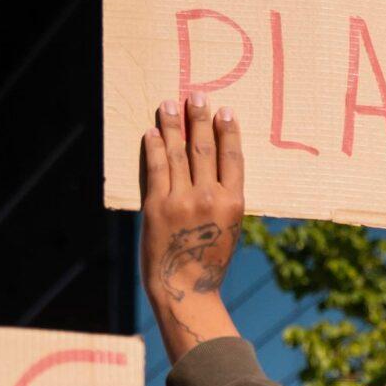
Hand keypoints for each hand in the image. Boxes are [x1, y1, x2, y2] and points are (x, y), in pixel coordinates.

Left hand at [140, 96, 245, 360]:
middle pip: (205, 148)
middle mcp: (210, 198)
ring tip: (170, 104)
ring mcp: (182, 201)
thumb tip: (215, 168)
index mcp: (234, 204)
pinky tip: (152, 132)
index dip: (228, 132)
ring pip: (179, 153)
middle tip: (196, 95)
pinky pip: (157, 169)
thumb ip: (225, 201)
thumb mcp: (230, 230)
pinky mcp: (157, 206)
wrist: (184, 290)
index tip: (225, 112)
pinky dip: (154, 148)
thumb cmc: (209, 263)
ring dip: (174, 125)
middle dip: (200, 119)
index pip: (233, 157)